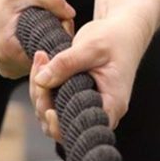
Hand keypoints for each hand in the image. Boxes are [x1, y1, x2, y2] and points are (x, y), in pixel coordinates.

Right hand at [0, 0, 75, 78]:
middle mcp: (8, 67)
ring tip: (45, 24)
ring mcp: (8, 69)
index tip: (61, 19)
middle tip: (56, 18)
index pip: (49, 56)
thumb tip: (70, 14)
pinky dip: (39, 48)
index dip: (61, 37)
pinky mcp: (9, 67)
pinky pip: (33, 62)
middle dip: (56, 41)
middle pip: (47, 61)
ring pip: (41, 63)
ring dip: (48, 45)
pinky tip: (36, 33)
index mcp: (9, 51)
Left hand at [30, 11, 151, 140]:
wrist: (121, 31)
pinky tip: (42, 64)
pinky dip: (41, 85)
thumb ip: (66, 63)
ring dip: (38, 90)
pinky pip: (51, 101)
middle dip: (42, 99)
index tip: (47, 107)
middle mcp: (97, 110)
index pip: (81, 128)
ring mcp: (84, 105)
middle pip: (59, 123)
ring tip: (41, 60)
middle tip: (40, 66)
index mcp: (111, 104)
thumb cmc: (114, 38)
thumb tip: (41, 81)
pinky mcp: (73, 97)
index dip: (58, 124)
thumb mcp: (91, 47)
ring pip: (50, 113)